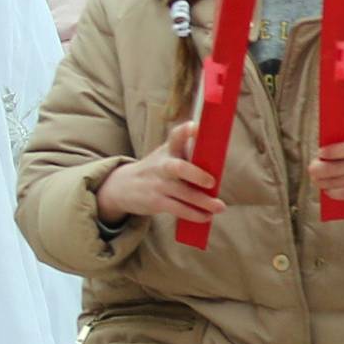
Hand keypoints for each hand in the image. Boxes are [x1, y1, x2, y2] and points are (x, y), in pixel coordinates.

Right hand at [94, 119, 218, 224]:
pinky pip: (178, 209)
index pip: (176, 137)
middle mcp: (162, 165)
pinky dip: (193, 214)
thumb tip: (218, 158)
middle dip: (196, 175)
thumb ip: (187, 152)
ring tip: (220, 207)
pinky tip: (206, 216)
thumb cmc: (156, 168)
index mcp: (168, 150)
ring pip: (183, 193)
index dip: (185, 131)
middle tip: (212, 182)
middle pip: (178, 168)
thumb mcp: (166, 154)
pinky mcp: (156, 201)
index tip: (195, 127)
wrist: (123, 186)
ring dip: (203, 201)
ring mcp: (158, 184)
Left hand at [311, 104, 343, 202]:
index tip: (321, 152)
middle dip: (321, 170)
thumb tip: (339, 94)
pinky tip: (328, 189)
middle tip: (312, 168)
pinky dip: (335, 193)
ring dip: (324, 182)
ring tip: (317, 178)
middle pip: (341, 168)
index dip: (333, 152)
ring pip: (342, 182)